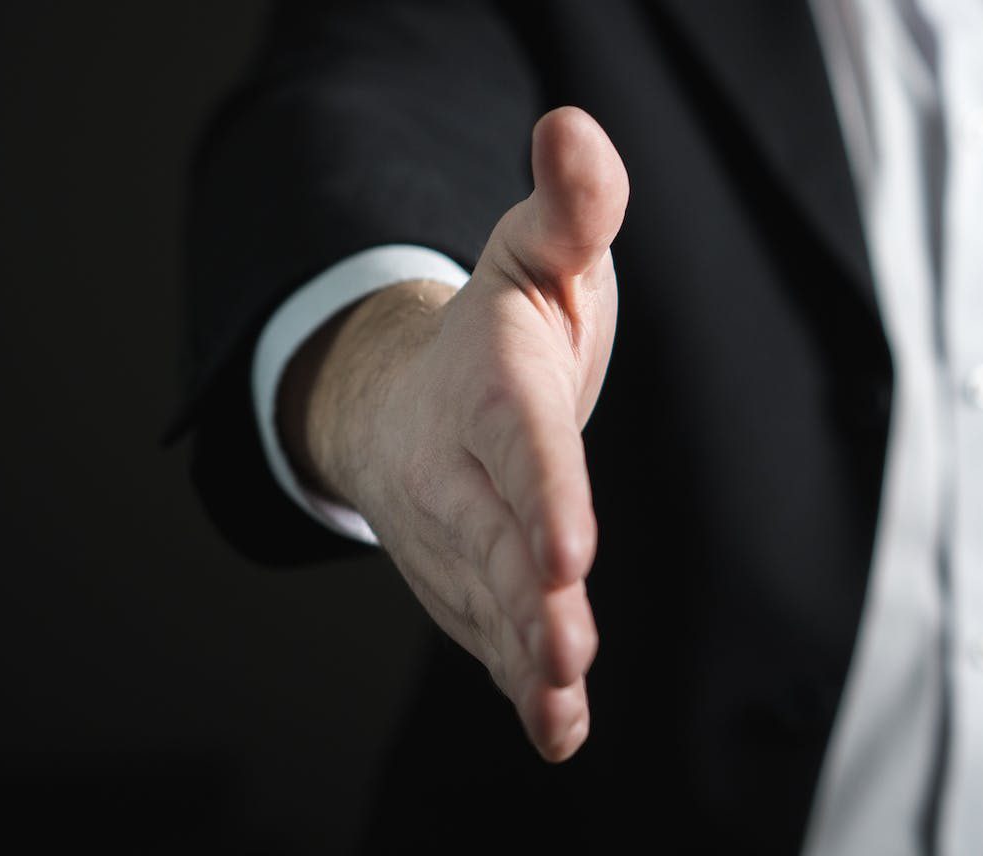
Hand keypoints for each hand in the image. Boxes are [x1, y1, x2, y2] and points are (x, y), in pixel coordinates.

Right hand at [280, 107, 626, 760]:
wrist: (406, 394)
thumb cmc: (498, 324)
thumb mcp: (537, 250)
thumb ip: (572, 204)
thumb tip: (576, 128)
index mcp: (491, 388)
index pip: (521, 444)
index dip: (543, 494)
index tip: (568, 547)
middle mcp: (462, 470)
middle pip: (495, 539)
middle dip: (526, 597)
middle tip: (564, 646)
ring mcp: (458, 536)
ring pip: (489, 602)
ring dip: (523, 656)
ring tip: (557, 700)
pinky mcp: (469, 582)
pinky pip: (489, 637)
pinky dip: (521, 687)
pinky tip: (557, 732)